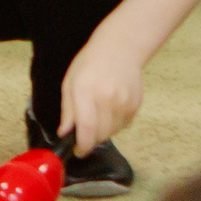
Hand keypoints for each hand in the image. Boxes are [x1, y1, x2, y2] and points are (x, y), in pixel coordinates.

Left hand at [60, 39, 145, 156]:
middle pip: (101, 134)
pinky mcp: (135, 105)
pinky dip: (115, 124)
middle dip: (91, 140)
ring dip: (103, 132)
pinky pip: (124, 125)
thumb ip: (68, 110)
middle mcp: (107, 99)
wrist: (120, 48)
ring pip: (113, 132)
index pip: (87, 128)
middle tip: (85, 134)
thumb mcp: (70, 82)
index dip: (82, 145)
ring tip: (98, 115)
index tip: (78, 151)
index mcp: (86, 92)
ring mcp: (124, 102)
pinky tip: (110, 110)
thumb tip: (64, 133)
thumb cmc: (89, 64)